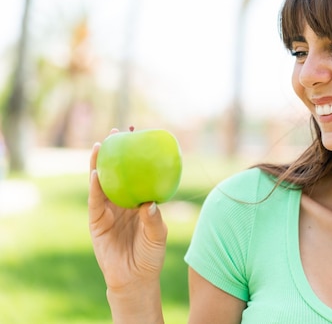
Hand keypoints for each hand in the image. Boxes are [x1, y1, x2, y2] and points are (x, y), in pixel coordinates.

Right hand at [88, 130, 167, 290]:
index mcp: (139, 201)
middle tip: (117, 132)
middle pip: (117, 172)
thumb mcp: (158, 235)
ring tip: (100, 145)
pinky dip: (94, 187)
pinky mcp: (96, 222)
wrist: (135, 279)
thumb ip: (154, 219)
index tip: (140, 135)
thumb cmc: (151, 256)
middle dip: (115, 152)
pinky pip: (95, 201)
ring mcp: (108, 211)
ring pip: (102, 182)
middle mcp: (122, 202)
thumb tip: (150, 202)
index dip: (136, 156)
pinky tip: (95, 173)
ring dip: (99, 163)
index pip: (137, 173)